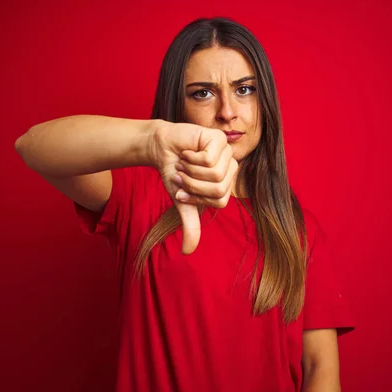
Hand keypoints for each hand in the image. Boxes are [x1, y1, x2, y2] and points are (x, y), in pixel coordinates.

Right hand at [152, 121, 237, 253]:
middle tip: (183, 175)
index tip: (183, 190)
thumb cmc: (174, 172)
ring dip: (191, 171)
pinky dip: (191, 158)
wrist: (161, 149)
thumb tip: (188, 252)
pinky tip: (187, 152)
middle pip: (218, 188)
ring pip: (214, 173)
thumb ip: (190, 224)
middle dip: (193, 185)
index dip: (198, 198)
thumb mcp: (182, 201)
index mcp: (227, 183)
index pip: (220, 201)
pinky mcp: (219, 138)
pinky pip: (208, 158)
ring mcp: (227, 152)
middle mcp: (231, 167)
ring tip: (184, 163)